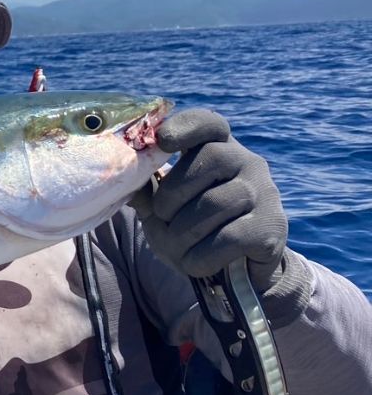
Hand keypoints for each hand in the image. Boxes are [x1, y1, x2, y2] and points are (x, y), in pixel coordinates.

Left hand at [129, 109, 287, 290]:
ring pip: (216, 202)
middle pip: (211, 159)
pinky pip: (229, 237)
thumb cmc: (192, 230)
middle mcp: (248, 164)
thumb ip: (145, 190)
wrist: (232, 271)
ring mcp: (265, 194)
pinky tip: (195, 263)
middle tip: (163, 216)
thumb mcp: (162, 210)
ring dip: (183, 231)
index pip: (210, 123)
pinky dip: (201, 255)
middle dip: (174, 192)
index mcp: (219, 150)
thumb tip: (122, 176)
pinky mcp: (271, 227)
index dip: (187, 126)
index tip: (163, 140)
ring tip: (177, 245)